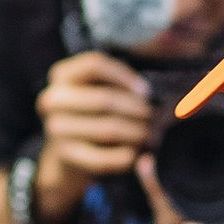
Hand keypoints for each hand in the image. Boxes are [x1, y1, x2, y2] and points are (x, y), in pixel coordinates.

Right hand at [33, 51, 151, 221]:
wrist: (65, 159)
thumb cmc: (92, 118)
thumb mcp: (98, 93)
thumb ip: (123, 87)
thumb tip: (171, 94)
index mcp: (62, 75)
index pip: (94, 64)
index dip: (124, 76)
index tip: (147, 91)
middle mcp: (53, 99)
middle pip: (105, 99)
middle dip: (138, 111)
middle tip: (158, 119)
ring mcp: (56, 128)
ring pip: (109, 129)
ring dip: (138, 134)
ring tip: (153, 136)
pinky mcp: (65, 156)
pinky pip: (106, 158)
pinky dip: (128, 156)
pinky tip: (139, 155)